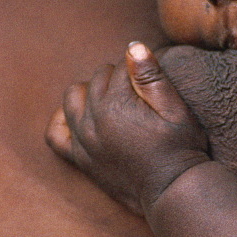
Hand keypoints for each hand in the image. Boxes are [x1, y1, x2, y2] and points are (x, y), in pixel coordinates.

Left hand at [46, 42, 209, 213]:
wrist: (172, 191)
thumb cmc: (181, 148)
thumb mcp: (176, 109)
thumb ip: (152, 76)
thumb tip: (133, 45)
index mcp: (117, 104)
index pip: (121, 67)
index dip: (141, 69)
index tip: (154, 81)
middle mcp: (93, 119)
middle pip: (98, 78)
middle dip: (119, 78)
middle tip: (141, 94)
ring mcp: (83, 140)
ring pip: (74, 96)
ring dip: (91, 91)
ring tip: (115, 100)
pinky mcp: (80, 159)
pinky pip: (55, 134)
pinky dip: (61, 120)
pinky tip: (79, 117)